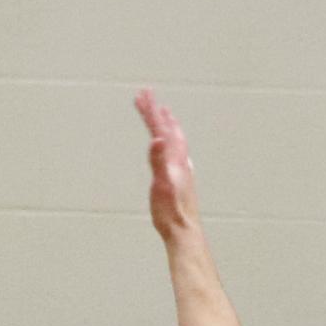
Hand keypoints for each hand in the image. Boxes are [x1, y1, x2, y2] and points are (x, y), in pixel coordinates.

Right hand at [135, 86, 199, 239]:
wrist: (183, 230)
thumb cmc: (171, 212)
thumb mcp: (161, 185)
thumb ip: (158, 161)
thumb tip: (157, 139)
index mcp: (174, 158)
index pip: (160, 128)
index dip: (150, 111)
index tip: (142, 95)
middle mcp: (180, 160)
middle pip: (167, 128)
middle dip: (156, 111)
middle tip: (146, 95)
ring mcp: (182, 168)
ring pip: (174, 138)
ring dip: (166, 123)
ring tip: (163, 112)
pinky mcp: (181, 178)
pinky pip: (175, 151)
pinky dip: (171, 140)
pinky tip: (171, 145)